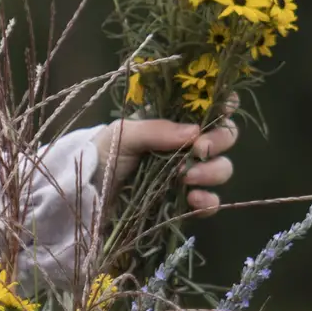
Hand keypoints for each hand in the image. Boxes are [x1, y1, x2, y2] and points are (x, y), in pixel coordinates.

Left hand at [107, 117, 237, 214]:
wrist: (86, 192)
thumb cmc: (102, 154)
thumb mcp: (123, 134)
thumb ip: (156, 130)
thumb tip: (195, 132)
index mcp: (175, 121)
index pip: (210, 108)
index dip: (224, 106)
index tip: (222, 111)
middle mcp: (187, 146)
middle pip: (225, 137)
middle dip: (219, 141)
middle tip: (199, 149)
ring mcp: (188, 175)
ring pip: (222, 168)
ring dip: (212, 172)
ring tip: (187, 178)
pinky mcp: (184, 204)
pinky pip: (211, 202)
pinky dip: (209, 201)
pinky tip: (193, 200)